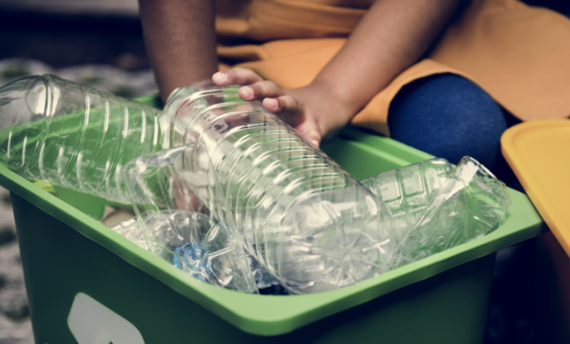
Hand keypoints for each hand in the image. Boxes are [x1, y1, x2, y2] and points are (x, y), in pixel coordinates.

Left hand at [212, 68, 353, 147]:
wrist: (327, 107)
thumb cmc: (287, 113)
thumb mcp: (266, 110)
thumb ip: (243, 113)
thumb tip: (214, 117)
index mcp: (268, 94)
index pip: (249, 79)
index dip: (233, 76)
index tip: (216, 77)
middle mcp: (283, 98)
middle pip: (268, 86)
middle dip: (256, 88)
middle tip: (243, 92)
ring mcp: (300, 111)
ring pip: (290, 101)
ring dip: (280, 102)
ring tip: (271, 105)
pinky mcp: (316, 125)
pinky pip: (314, 132)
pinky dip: (313, 138)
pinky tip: (312, 144)